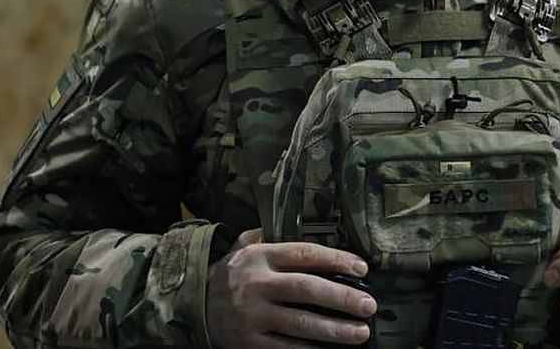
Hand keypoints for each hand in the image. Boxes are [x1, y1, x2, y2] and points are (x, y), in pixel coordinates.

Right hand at [206, 228, 377, 348]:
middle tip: (368, 305)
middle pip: (306, 289)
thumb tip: (304, 222)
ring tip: (360, 332)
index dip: (337, 260)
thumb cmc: (229, 274)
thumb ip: (270, 235)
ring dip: (334, 329)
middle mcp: (257, 285)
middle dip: (341, 297)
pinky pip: (286, 348)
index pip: (305, 254)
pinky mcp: (249, 343)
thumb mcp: (244, 246)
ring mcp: (253, 316)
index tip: (362, 268)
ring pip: (300, 323)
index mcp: (260, 257)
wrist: (190, 304)